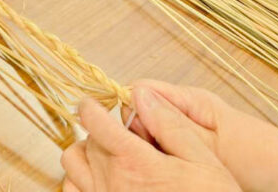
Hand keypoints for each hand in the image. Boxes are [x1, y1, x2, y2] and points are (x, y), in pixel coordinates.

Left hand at [62, 92, 240, 191]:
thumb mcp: (204, 163)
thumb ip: (171, 126)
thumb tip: (142, 95)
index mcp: (135, 162)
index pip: (94, 122)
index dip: (91, 107)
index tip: (93, 104)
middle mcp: (112, 181)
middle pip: (88, 140)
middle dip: (103, 132)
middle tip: (129, 140)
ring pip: (73, 162)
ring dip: (86, 153)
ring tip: (111, 156)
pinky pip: (73, 188)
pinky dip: (80, 178)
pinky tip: (103, 178)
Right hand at [123, 81, 277, 191]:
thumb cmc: (254, 158)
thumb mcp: (211, 143)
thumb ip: (172, 121)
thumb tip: (135, 97)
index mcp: (189, 99)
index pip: (141, 88)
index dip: (130, 109)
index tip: (137, 134)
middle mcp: (183, 106)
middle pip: (140, 108)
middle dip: (139, 129)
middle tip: (158, 153)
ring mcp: (184, 122)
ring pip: (148, 125)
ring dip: (150, 142)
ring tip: (167, 162)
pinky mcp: (186, 139)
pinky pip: (161, 139)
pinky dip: (160, 151)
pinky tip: (170, 165)